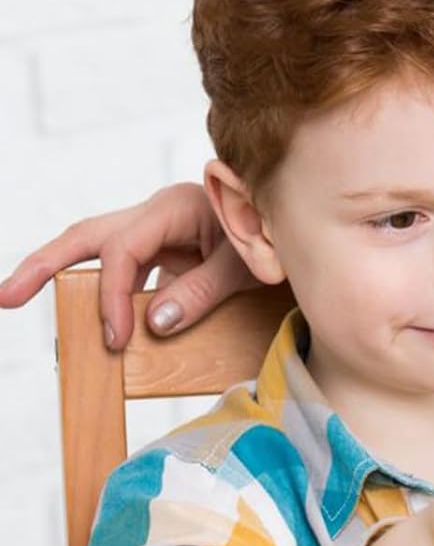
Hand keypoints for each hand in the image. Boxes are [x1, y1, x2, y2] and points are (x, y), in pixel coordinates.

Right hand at [0, 183, 251, 350]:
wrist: (292, 224)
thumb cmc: (274, 237)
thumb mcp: (247, 265)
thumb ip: (203, 291)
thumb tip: (153, 322)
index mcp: (174, 208)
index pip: (123, 251)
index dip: (113, 296)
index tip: (115, 337)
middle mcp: (156, 214)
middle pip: (85, 236)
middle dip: (43, 265)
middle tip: (6, 297)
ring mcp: (156, 231)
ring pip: (96, 250)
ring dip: (62, 275)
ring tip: (20, 297)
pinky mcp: (162, 250)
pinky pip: (123, 270)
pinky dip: (108, 295)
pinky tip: (104, 326)